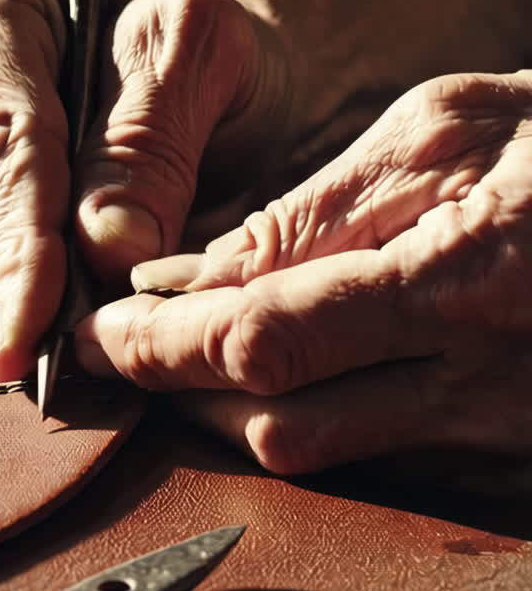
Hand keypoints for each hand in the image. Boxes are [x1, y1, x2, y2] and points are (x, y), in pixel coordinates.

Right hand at [0, 0, 291, 379]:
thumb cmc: (209, 56)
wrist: (223, 89)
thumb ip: (151, 140)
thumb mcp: (207, 56)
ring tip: (94, 359)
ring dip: (7, 330)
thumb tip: (102, 250)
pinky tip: (70, 358)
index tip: (32, 328)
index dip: (11, 240)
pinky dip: (12, 345)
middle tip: (96, 348)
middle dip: (9, 290)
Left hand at [76, 71, 531, 471]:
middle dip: (174, 391)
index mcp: (464, 279)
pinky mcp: (506, 459)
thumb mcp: (447, 128)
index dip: (162, 346)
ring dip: (226, 416)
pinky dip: (304, 423)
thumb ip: (316, 211)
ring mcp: (500, 434)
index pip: (265, 341)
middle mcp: (483, 382)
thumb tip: (192, 276)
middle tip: (121, 347)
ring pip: (316, 458)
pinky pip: (373, 462)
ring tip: (180, 359)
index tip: (100, 331)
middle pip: (274, 426)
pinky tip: (278, 380)